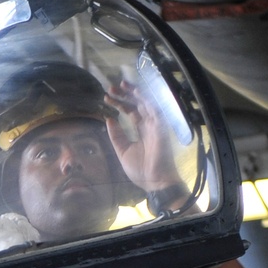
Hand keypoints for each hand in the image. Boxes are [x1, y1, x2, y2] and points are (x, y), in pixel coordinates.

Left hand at [105, 79, 181, 194]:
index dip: (119, 103)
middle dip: (125, 94)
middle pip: (137, 104)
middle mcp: (149, 125)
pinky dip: (146, 100)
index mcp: (141, 130)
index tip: (107, 98)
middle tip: (111, 87)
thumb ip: (116, 136)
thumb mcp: (122, 151)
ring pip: (145, 103)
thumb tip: (108, 119)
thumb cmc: (140, 170)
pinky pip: (154, 110)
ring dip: (133, 93)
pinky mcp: (161, 127)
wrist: (154, 182)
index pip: (130, 111)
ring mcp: (155, 125)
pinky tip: (136, 93)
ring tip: (121, 85)